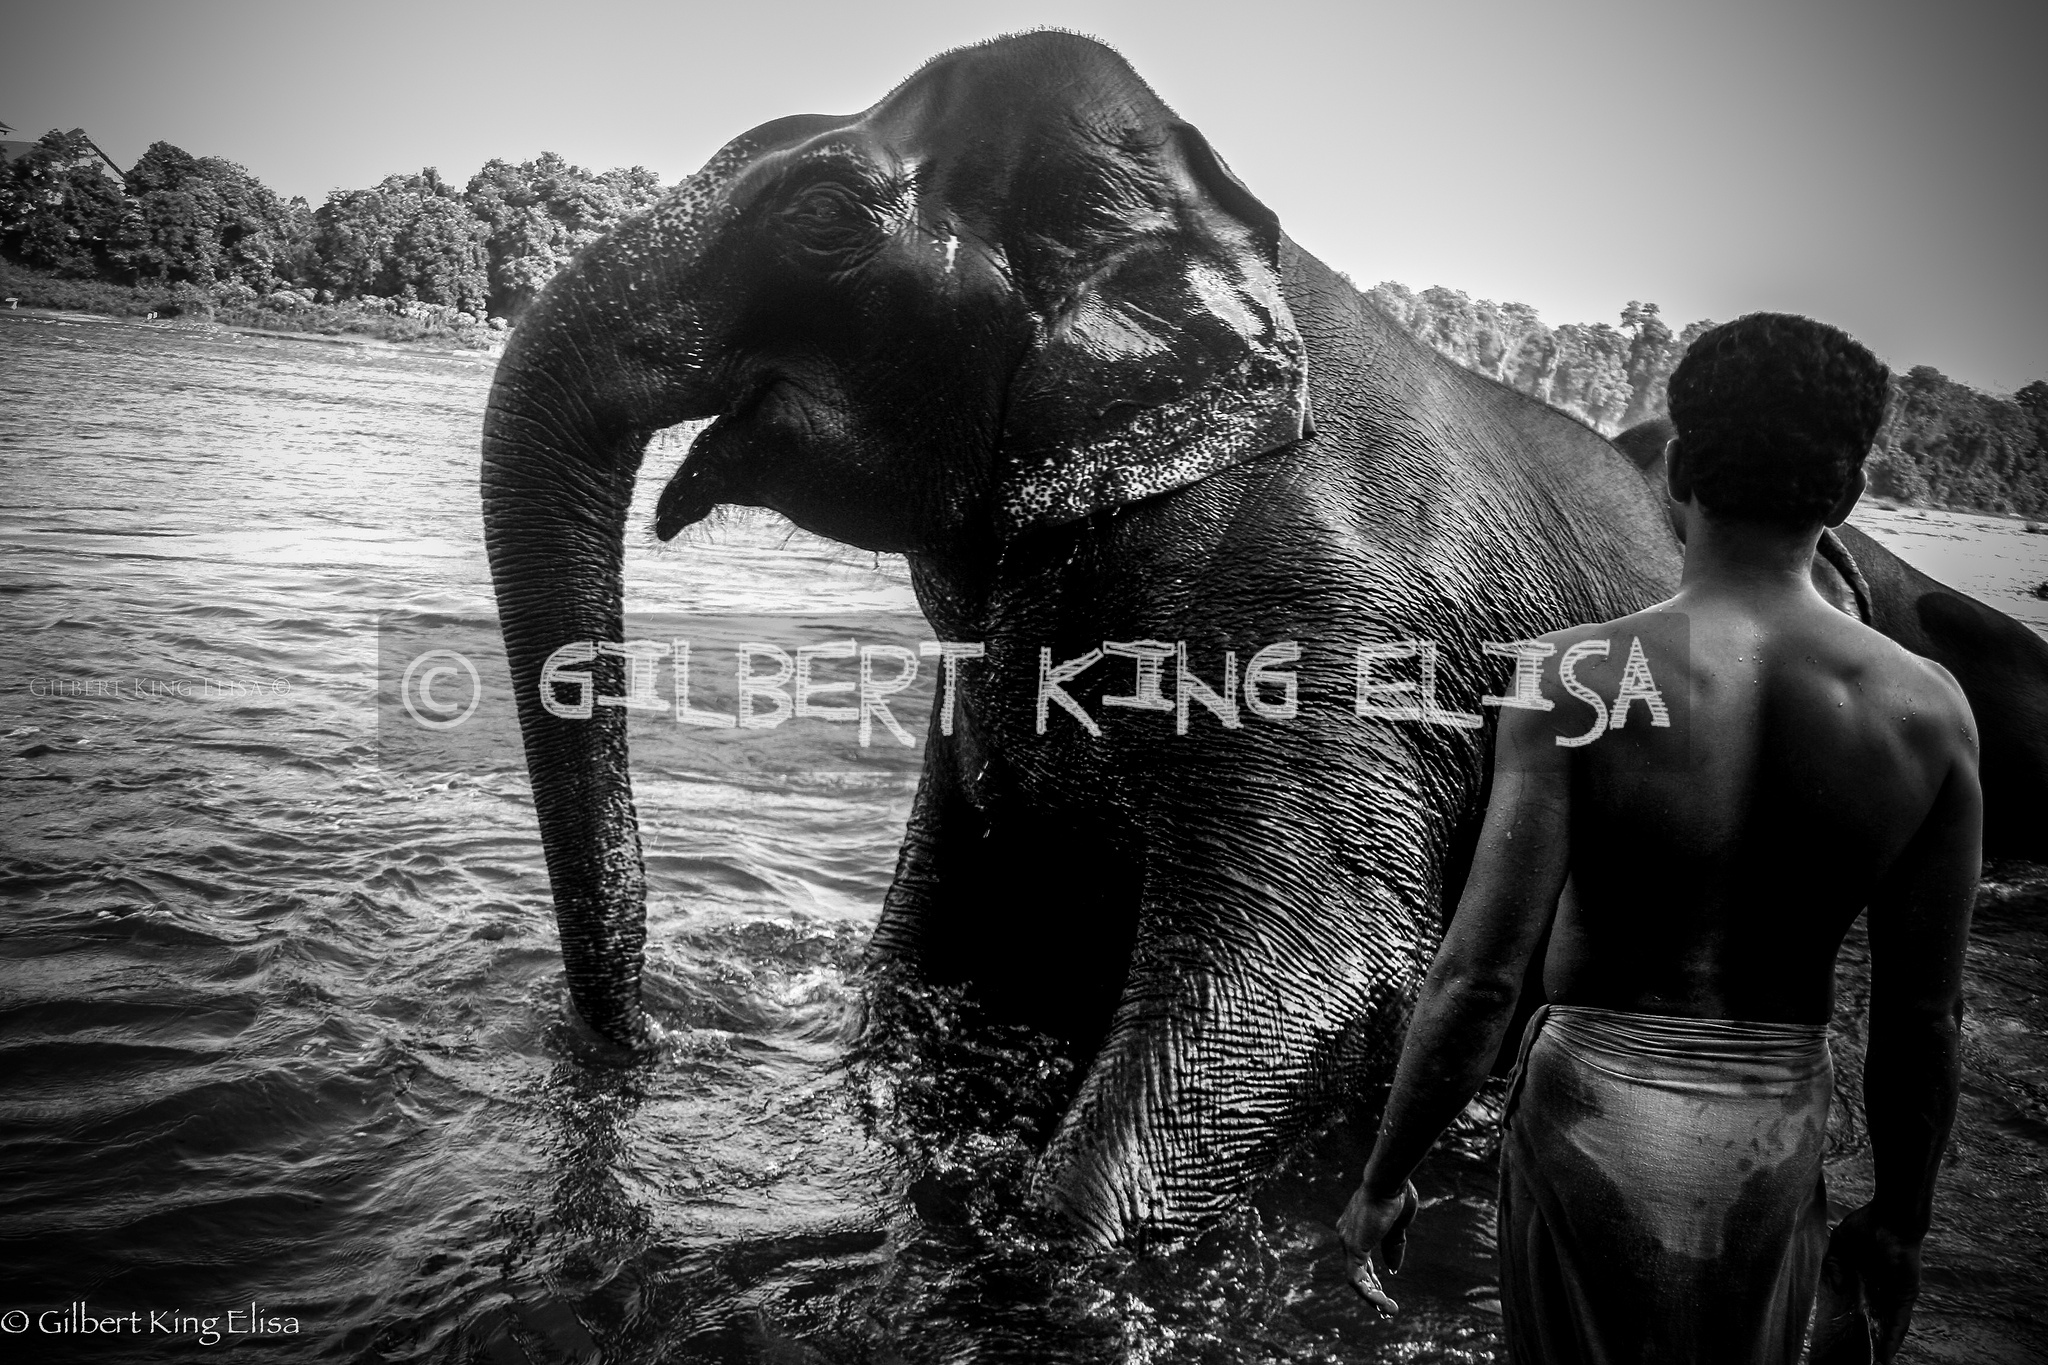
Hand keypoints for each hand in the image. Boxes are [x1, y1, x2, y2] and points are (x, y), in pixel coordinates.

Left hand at [1337, 1178, 1418, 1316]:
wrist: (1388, 1180)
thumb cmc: (1395, 1195)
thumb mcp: (1397, 1226)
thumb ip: (1393, 1247)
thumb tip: (1392, 1270)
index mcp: (1355, 1228)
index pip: (1359, 1259)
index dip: (1371, 1277)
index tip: (1384, 1289)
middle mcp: (1346, 1235)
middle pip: (1355, 1271)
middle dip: (1371, 1290)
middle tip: (1386, 1306)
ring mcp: (1347, 1242)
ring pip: (1355, 1280)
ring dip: (1372, 1297)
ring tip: (1388, 1310)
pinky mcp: (1354, 1248)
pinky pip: (1357, 1280)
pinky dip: (1369, 1295)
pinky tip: (1384, 1303)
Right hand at [1808, 1203, 1923, 1363]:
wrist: (1892, 1217)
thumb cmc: (1868, 1225)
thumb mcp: (1840, 1245)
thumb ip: (1833, 1264)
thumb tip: (1837, 1287)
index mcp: (1864, 1278)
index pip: (1855, 1306)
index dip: (1846, 1320)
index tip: (1835, 1336)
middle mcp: (1879, 1290)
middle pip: (1871, 1321)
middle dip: (1864, 1339)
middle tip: (1853, 1357)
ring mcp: (1893, 1295)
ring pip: (1886, 1326)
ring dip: (1880, 1346)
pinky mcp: (1904, 1297)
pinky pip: (1899, 1323)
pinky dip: (1893, 1340)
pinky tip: (1886, 1357)